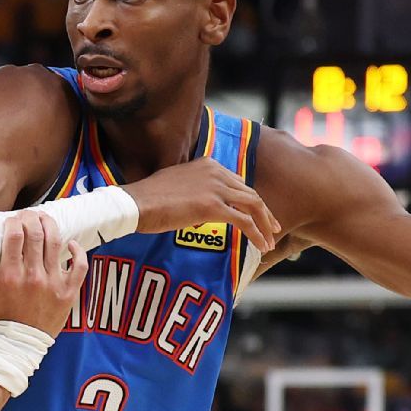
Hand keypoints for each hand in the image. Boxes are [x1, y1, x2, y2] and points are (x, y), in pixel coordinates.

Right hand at [0, 212, 87, 337]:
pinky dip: (78, 251)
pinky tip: (71, 243)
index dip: (14, 222)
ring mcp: (53, 283)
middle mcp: (32, 276)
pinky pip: (79, 266)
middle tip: (29, 215)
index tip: (13, 219)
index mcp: (10, 275)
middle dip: (32, 218)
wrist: (19, 345)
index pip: (14, 237)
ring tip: (45, 220)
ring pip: (56, 243)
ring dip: (51, 226)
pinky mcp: (68, 291)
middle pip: (36, 234)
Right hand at [121, 157, 279, 251]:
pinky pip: (244, 221)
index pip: (238, 182)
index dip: (251, 200)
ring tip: (270, 241)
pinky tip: (261, 246)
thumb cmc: (148, 198)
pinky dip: (257, 234)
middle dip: (265, 212)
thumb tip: (199, 208)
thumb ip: (193, 190)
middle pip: (250, 192)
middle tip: (274, 228)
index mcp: (207, 164)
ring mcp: (216, 188)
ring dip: (265, 224)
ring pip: (253, 205)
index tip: (258, 214)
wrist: (136, 203)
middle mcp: (215, 172)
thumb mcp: (175, 185)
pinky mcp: (213, 206)